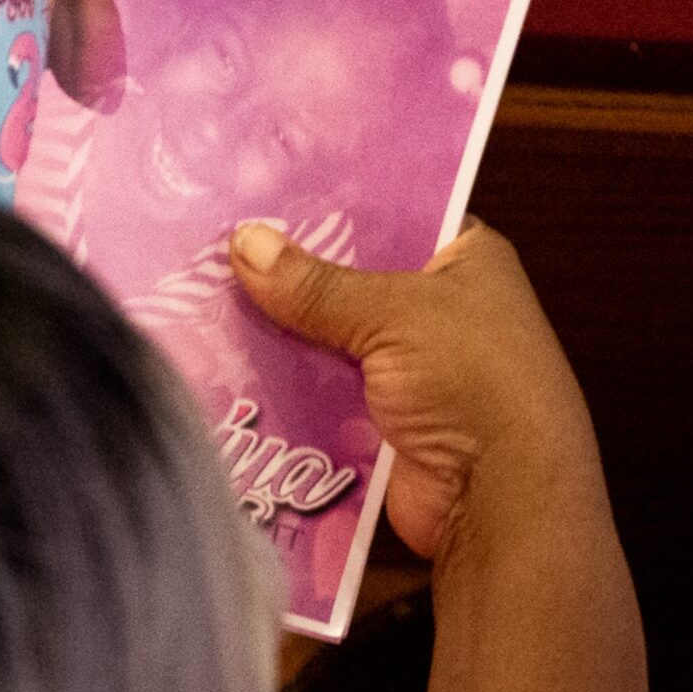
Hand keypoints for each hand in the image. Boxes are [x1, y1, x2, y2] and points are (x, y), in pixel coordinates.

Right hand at [228, 218, 598, 558]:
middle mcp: (436, 308)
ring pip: (323, 338)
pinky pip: (316, 391)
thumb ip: (315, 283)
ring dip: (274, 331)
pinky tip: (218, 363)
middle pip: (346, 279)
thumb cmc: (472, 380)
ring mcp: (405, 367)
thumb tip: (243, 240)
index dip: (329, 206)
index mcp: (464, 259)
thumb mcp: (394, 313)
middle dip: (286, 272)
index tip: (258, 193)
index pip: (389, 216)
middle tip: (207, 244)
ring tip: (194, 299)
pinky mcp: (376, 419)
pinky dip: (280, 383)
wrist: (498, 497)